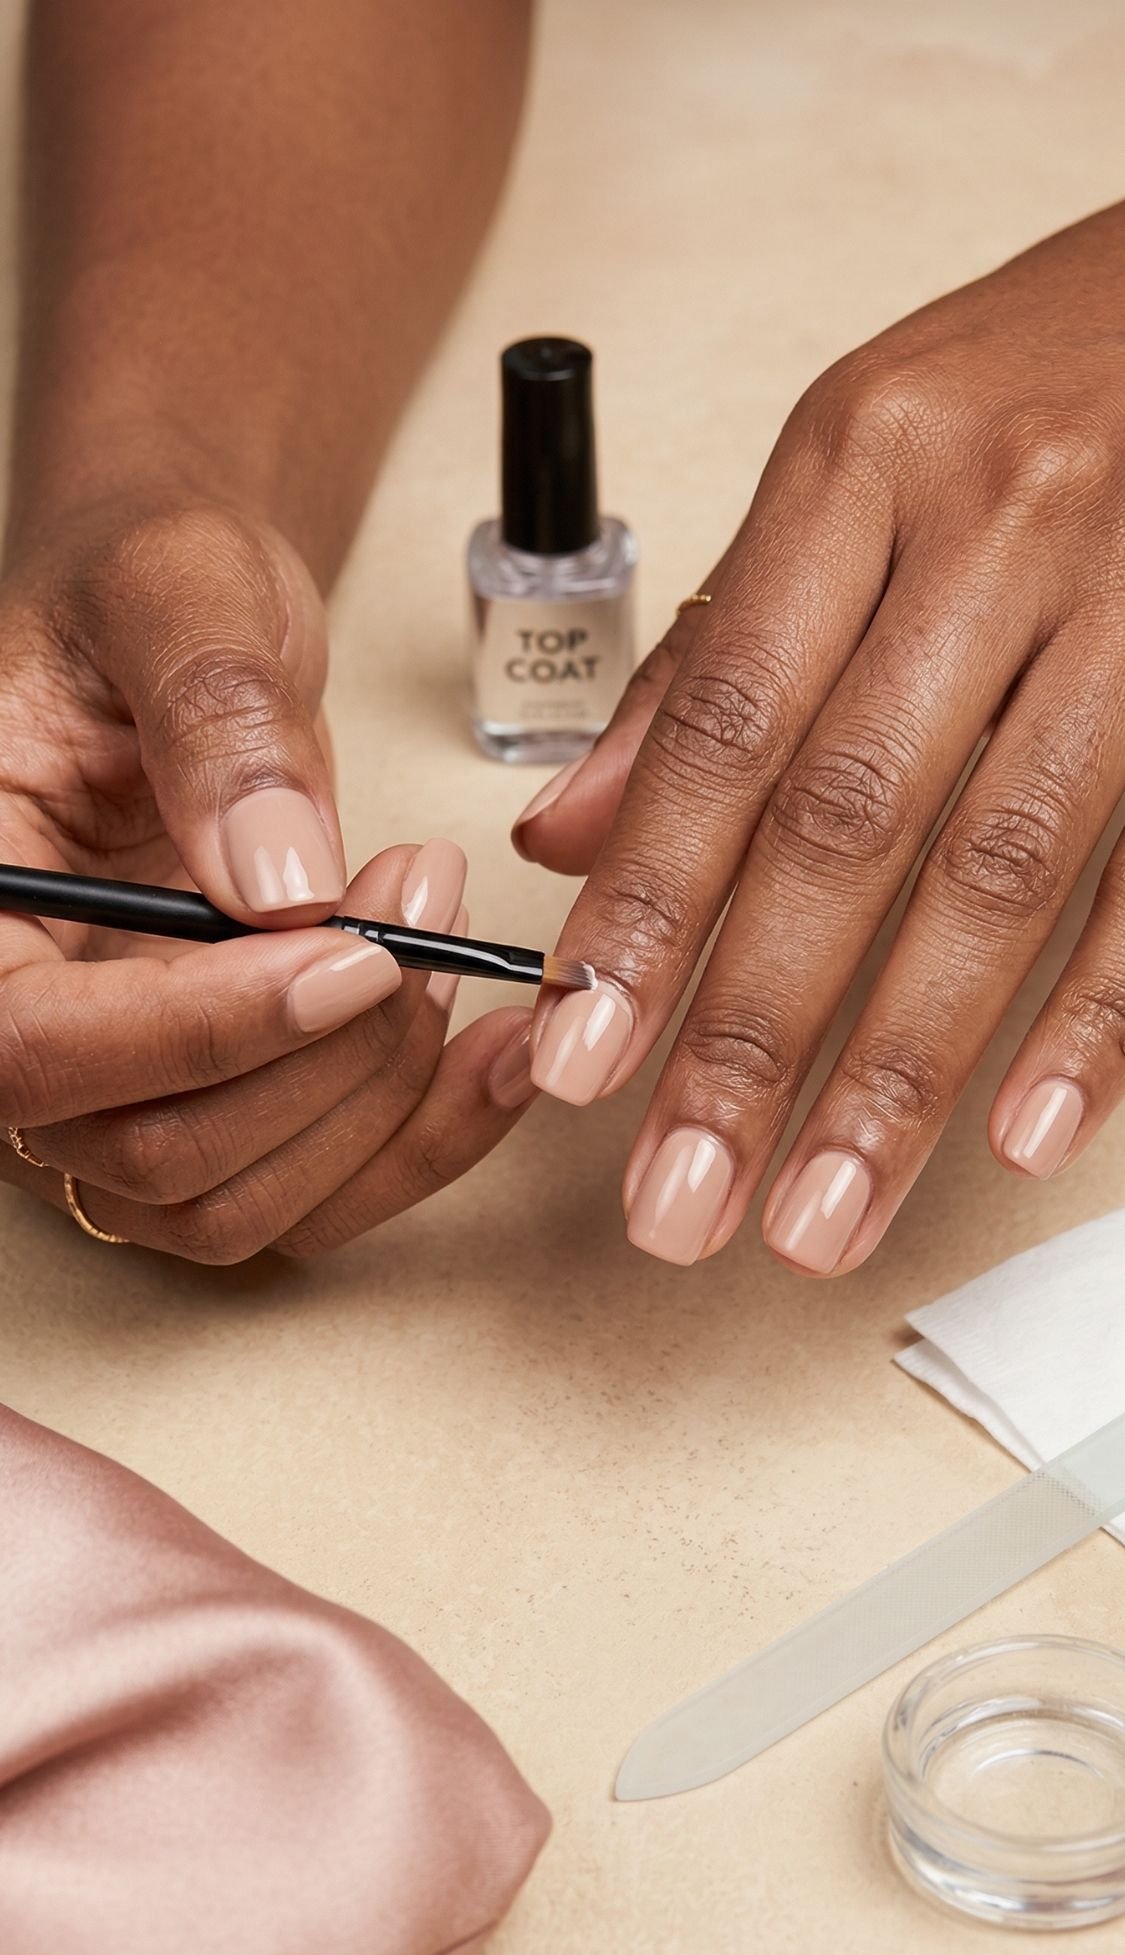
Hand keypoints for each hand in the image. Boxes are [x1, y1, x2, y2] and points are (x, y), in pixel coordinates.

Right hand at [0, 497, 534, 1259]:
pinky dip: (420, 1140)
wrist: (189, 633)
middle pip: (155, 1155)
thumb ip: (216, 718)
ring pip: (238, 1206)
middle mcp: (17, 1032)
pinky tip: (497, 1049)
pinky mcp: (210, 1115)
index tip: (358, 952)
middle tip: (423, 900)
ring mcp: (108, 1096)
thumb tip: (281, 883)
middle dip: (326, 1053)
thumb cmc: (150, 596)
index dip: (207, 1027)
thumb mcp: (175, 589)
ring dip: (378, 1095)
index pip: (32, 1047)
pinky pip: (310, 1198)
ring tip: (445, 933)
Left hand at [513, 207, 1124, 1272]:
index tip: (578, 1061)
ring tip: (822, 1214)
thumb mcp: (846, 474)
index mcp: (858, 467)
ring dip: (903, 1067)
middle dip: (752, 1031)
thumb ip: (711, 658)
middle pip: (848, 821)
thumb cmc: (1026, 387)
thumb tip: (567, 839)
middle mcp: (993, 524)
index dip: (644, 907)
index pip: (721, 723)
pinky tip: (1021, 1133)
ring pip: (1000, 869)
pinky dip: (1095, 1017)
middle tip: (679, 1200)